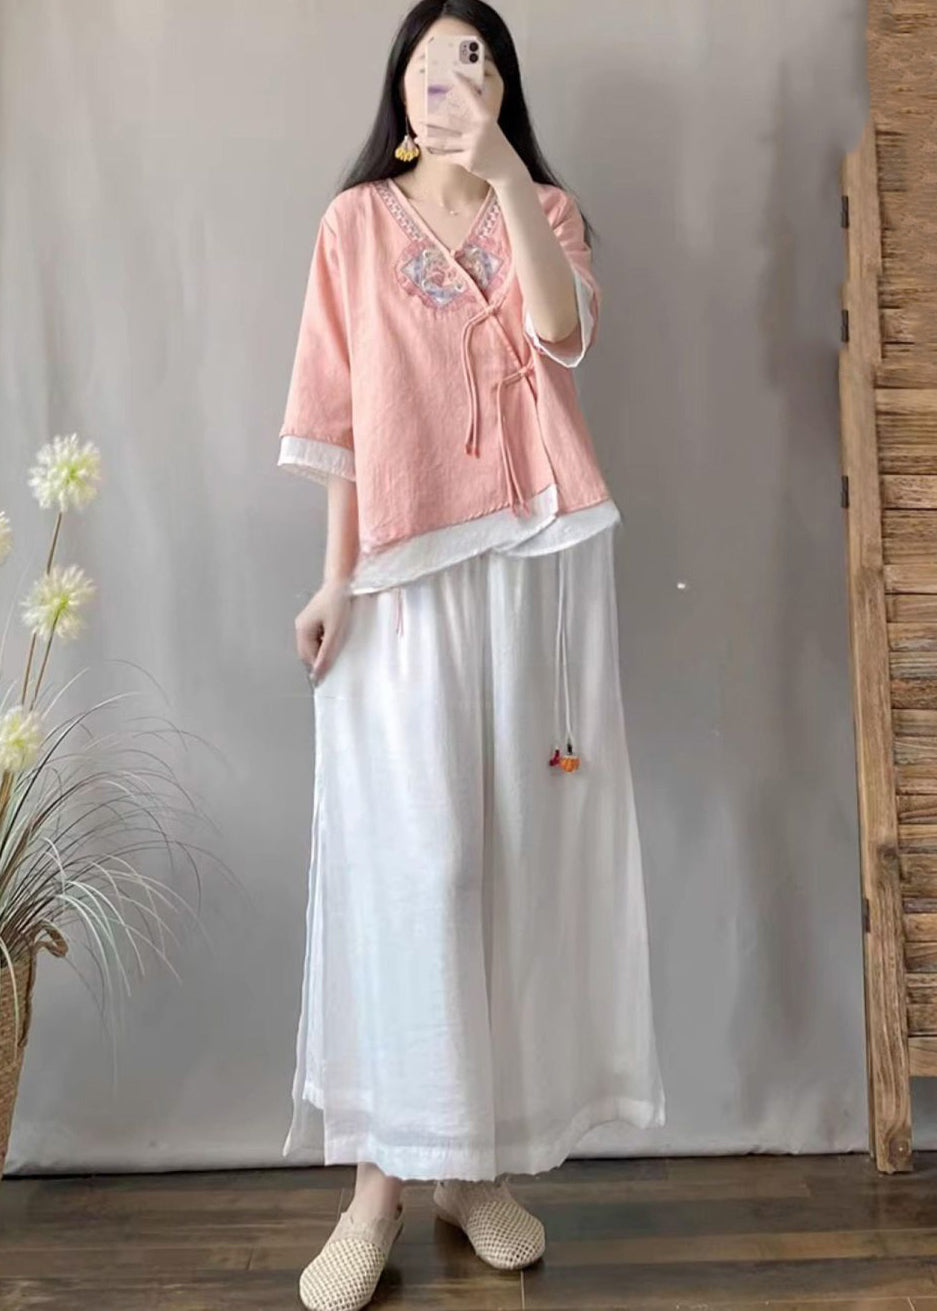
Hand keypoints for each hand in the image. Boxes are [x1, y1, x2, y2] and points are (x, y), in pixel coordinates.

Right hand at [295, 578, 351, 682]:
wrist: (342, 582)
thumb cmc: (337, 601)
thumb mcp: (335, 631)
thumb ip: (326, 653)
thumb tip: (319, 671)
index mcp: (302, 629)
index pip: (308, 657)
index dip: (319, 666)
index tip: (330, 673)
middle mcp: (302, 626)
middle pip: (309, 652)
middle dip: (321, 657)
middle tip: (336, 658)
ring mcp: (308, 622)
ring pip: (314, 645)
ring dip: (325, 648)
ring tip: (338, 640)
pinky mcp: (316, 619)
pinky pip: (319, 636)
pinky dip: (327, 640)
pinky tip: (337, 635)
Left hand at [417, 68, 525, 187]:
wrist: (506, 167)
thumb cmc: (495, 143)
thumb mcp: (489, 125)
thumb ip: (475, 116)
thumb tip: (454, 107)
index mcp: (485, 116)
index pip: (471, 96)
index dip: (461, 83)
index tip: (451, 72)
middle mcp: (479, 129)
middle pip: (449, 122)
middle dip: (432, 121)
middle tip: (420, 117)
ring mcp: (473, 146)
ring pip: (445, 142)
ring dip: (429, 140)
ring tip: (419, 137)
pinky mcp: (469, 161)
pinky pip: (449, 156)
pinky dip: (438, 154)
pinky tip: (429, 151)